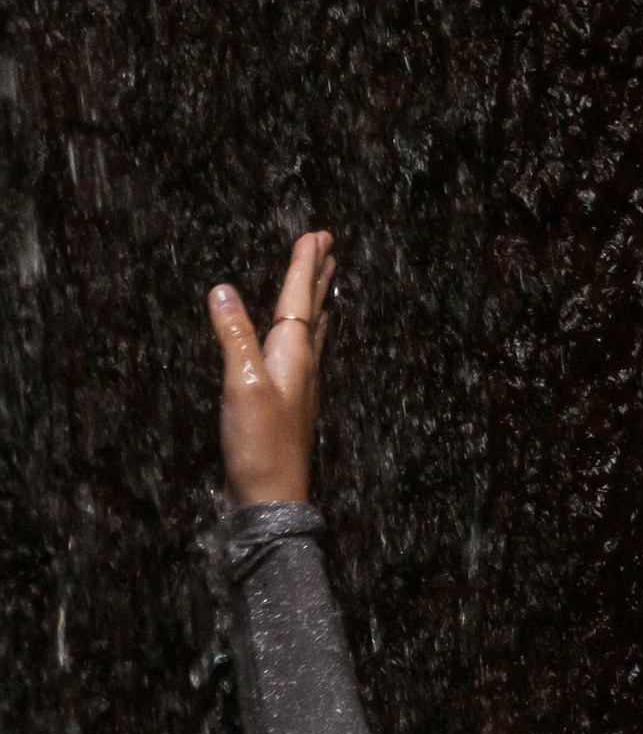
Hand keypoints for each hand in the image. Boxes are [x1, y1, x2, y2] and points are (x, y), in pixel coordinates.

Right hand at [206, 229, 335, 507]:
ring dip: (316, 301)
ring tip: (324, 281)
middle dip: (318, 276)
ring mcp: (299, 386)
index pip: (298, 299)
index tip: (317, 234)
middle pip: (313, 310)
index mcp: (294, 355)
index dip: (304, 266)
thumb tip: (223, 290)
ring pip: (311, 331)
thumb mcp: (242, 385)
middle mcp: (303, 366)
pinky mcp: (289, 404)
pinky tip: (302, 341)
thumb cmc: (259, 445)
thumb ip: (234, 337)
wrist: (271, 499)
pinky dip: (305, 333)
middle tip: (328, 244)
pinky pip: (303, 354)